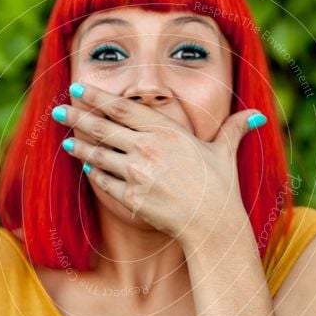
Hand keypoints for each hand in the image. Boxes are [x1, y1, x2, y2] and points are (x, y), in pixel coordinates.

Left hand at [52, 82, 266, 244]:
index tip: (78, 89)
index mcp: (165, 131)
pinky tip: (89, 168)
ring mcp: (136, 174)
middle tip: (58, 110)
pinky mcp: (130, 198)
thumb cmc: (221, 187)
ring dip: (81, 146)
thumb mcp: (225, 152)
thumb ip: (234, 129)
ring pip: (99, 155)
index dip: (97, 98)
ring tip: (68, 141)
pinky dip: (96, 174)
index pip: (123, 108)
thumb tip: (256, 116)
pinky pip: (106, 182)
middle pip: (103, 128)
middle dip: (77, 118)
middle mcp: (147, 149)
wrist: (213, 225)